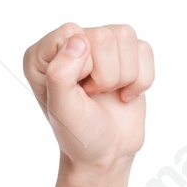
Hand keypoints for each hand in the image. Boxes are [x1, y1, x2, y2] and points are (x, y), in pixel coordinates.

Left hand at [24, 21, 152, 175]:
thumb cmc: (79, 134)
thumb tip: (79, 40)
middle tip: (93, 96)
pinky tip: (124, 93)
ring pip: (125, 37)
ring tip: (107, 94)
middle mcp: (68, 43)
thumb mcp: (62, 110)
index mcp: (42, 55)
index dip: (83, 66)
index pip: (72, 32)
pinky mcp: (126, 52)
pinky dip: (140, 79)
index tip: (78, 92)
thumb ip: (60, 74)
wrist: (106, 153)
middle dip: (105, 76)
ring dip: (123, 76)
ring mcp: (98, 45)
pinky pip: (144, 50)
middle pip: (104, 37)